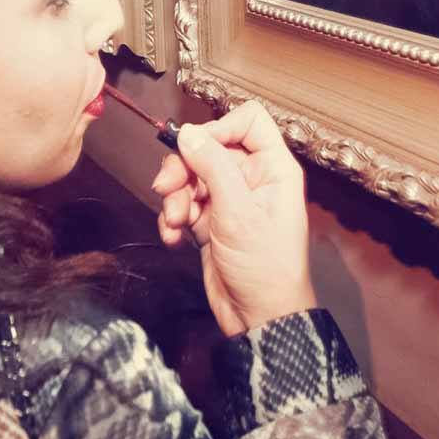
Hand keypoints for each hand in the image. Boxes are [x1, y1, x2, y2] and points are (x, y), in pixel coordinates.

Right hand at [151, 100, 318, 336]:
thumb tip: (189, 134)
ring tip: (175, 222)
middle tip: (166, 189)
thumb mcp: (237, 211)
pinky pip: (184, 206)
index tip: (195, 147)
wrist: (259, 316)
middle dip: (184, 169)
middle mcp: (252, 179)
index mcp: (272, 169)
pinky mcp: (211, 223)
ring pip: (192, 178)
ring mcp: (230, 201)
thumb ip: (213, 167)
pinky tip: (174, 237)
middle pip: (209, 149)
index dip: (219, 128)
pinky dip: (174, 219)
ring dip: (175, 198)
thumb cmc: (265, 266)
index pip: (248, 122)